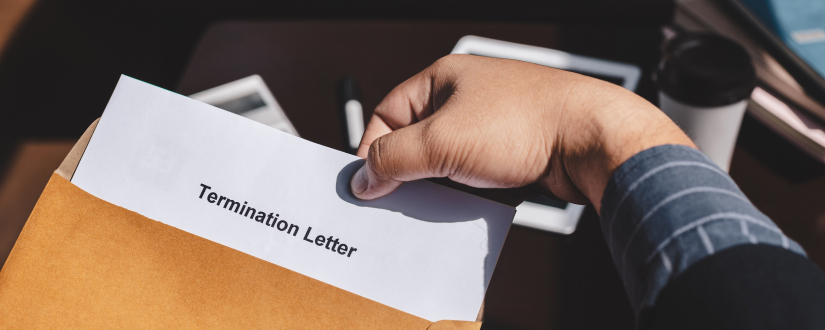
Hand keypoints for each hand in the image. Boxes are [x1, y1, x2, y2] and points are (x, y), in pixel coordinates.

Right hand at [350, 55, 693, 212]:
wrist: (590, 139)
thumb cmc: (526, 122)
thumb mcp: (441, 141)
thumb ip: (393, 158)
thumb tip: (364, 176)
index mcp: (443, 78)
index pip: (388, 113)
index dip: (373, 149)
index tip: (368, 182)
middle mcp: (467, 96)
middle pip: (417, 138)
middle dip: (408, 170)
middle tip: (400, 197)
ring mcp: (492, 122)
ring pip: (447, 159)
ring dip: (440, 184)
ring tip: (441, 200)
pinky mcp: (512, 149)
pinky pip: (475, 173)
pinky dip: (467, 190)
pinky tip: (469, 202)